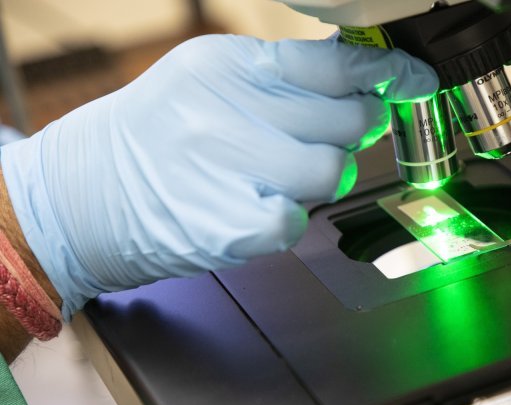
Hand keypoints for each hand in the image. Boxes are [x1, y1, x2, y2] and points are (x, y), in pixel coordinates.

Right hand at [0, 35, 437, 317]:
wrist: (86, 196)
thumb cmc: (158, 137)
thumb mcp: (211, 82)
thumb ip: (284, 81)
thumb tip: (361, 85)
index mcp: (230, 65)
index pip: (334, 64)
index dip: (388, 74)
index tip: (414, 81)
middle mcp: (230, 109)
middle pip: (347, 120)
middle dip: (350, 132)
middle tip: (323, 138)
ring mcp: (228, 167)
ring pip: (333, 171)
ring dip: (318, 179)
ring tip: (275, 176)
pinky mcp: (229, 224)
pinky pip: (299, 220)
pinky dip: (286, 218)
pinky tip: (253, 207)